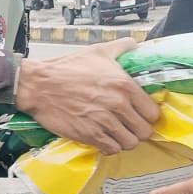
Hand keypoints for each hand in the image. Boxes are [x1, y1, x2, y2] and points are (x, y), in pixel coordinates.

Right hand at [16, 39, 158, 154]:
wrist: (40, 85)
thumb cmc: (67, 68)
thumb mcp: (98, 51)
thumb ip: (122, 47)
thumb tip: (135, 44)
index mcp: (125, 85)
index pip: (153, 112)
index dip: (148, 116)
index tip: (141, 115)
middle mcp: (118, 105)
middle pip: (144, 131)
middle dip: (138, 130)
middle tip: (130, 127)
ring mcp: (104, 122)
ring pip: (130, 143)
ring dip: (124, 140)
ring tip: (117, 134)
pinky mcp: (89, 135)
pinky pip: (111, 149)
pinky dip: (109, 147)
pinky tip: (104, 139)